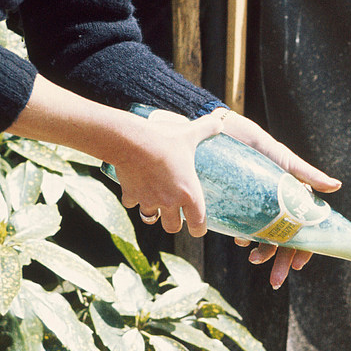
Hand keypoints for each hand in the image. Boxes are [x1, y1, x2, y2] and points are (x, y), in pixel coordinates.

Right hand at [114, 109, 223, 235]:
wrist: (132, 141)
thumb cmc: (165, 139)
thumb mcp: (189, 133)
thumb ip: (206, 128)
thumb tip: (218, 121)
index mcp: (188, 193)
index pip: (197, 223)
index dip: (199, 229)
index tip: (198, 229)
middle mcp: (169, 202)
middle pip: (172, 227)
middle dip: (174, 223)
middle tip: (175, 215)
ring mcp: (148, 200)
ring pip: (150, 217)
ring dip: (153, 212)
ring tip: (155, 202)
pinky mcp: (131, 194)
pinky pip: (131, 202)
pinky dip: (133, 198)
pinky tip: (134, 188)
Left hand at [212, 108, 340, 288]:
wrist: (220, 130)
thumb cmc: (256, 143)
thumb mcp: (283, 159)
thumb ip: (307, 174)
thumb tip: (336, 187)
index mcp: (292, 196)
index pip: (303, 230)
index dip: (304, 249)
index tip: (297, 265)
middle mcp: (276, 204)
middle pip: (283, 239)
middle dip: (280, 261)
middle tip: (275, 281)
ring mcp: (255, 205)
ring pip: (264, 236)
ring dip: (263, 252)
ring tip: (253, 258)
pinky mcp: (236, 203)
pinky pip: (242, 226)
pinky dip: (244, 235)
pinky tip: (240, 239)